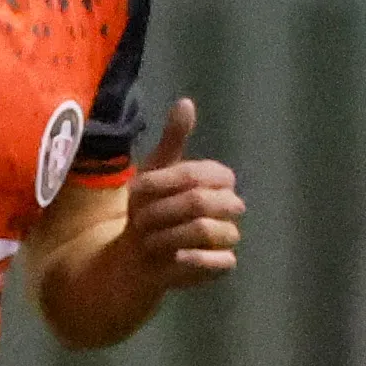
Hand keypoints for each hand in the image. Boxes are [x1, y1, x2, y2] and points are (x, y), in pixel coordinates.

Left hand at [121, 97, 242, 288]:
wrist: (137, 250)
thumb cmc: (150, 206)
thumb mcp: (155, 170)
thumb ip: (173, 139)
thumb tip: (186, 102)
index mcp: (217, 179)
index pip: (198, 173)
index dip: (164, 182)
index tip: (137, 190)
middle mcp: (229, 205)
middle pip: (202, 202)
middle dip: (162, 211)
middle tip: (139, 219)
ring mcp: (228, 235)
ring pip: (207, 230)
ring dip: (168, 235)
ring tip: (149, 239)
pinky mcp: (222, 264)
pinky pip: (221, 261)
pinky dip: (196, 260)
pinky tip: (176, 256)